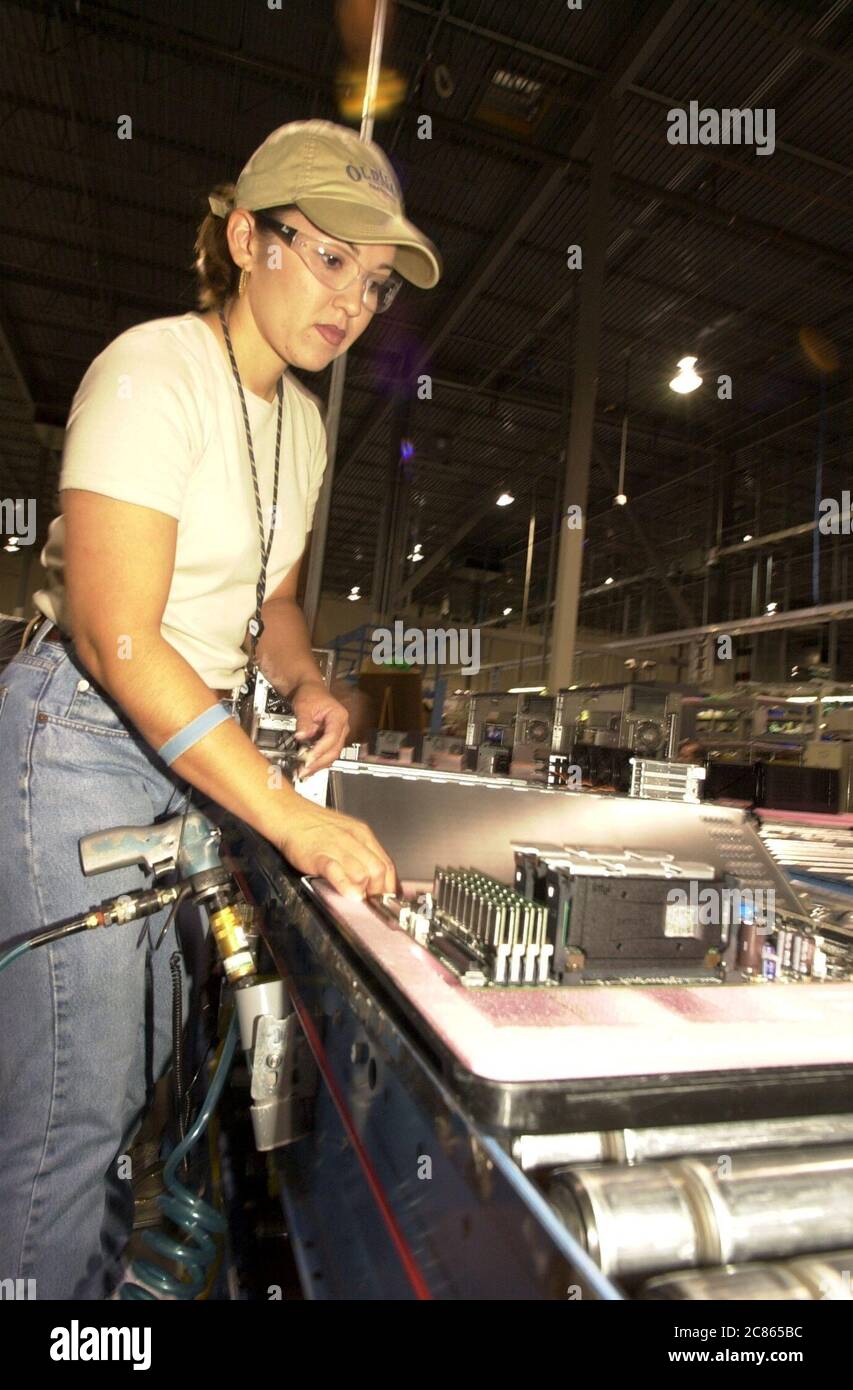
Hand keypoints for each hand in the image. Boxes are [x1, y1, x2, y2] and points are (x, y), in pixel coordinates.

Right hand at [276, 802, 397, 899]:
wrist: (288, 814)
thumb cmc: (314, 826)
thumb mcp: (346, 834)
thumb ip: (360, 854)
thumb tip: (372, 877)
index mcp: (363, 835)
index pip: (387, 864)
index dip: (389, 885)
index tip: (387, 898)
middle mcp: (354, 840)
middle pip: (379, 870)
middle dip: (379, 891)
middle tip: (374, 904)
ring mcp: (337, 847)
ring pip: (363, 873)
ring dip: (365, 891)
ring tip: (362, 902)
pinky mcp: (319, 856)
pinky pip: (337, 872)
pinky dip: (346, 886)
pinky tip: (349, 895)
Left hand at [290, 680, 349, 774]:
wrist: (310, 691)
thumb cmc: (310, 695)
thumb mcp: (304, 705)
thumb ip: (303, 721)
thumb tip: (301, 736)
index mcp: (339, 717)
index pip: (332, 737)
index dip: (320, 750)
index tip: (308, 758)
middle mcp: (341, 728)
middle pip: (334, 750)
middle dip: (318, 763)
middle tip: (303, 770)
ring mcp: (337, 736)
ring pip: (331, 755)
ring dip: (317, 766)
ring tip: (302, 772)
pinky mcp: (330, 741)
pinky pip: (325, 755)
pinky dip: (316, 762)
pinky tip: (306, 768)